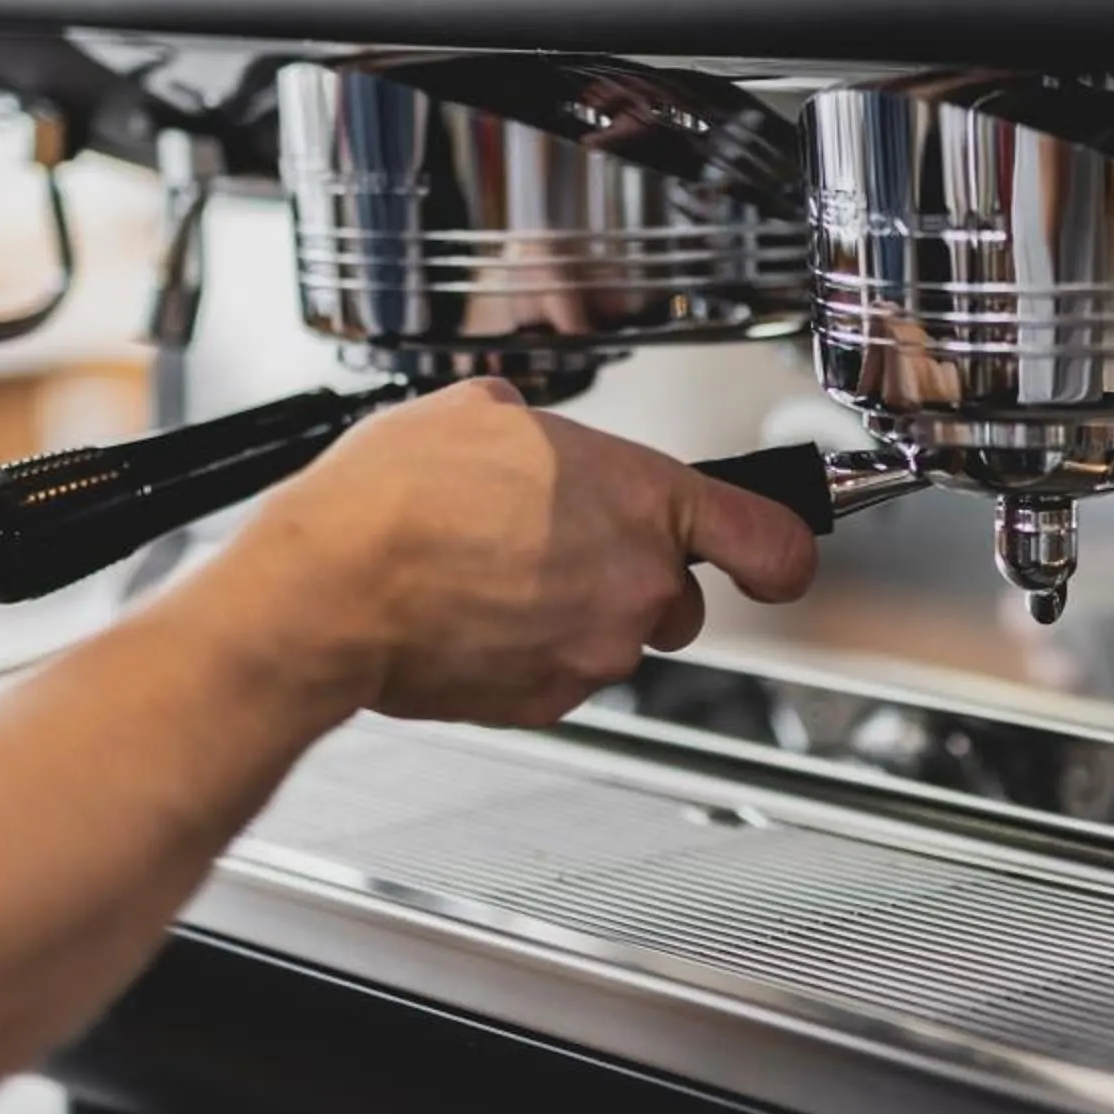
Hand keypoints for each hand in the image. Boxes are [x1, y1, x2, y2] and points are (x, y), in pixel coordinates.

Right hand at [202, 380, 818, 727]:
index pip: (769, 538)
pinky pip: (556, 675)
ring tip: (490, 576)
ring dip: (568, 613)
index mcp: (641, 499)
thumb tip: (526, 437)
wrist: (330, 588)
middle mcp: (635, 583)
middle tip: (556, 549)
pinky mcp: (545, 702)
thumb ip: (539, 432)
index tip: (779, 558)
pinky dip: (524, 653)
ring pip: (611, 638)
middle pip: (677, 598)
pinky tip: (470, 615)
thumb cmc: (396, 498)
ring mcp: (593, 651)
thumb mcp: (479, 411)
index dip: (783, 551)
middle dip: (631, 579)